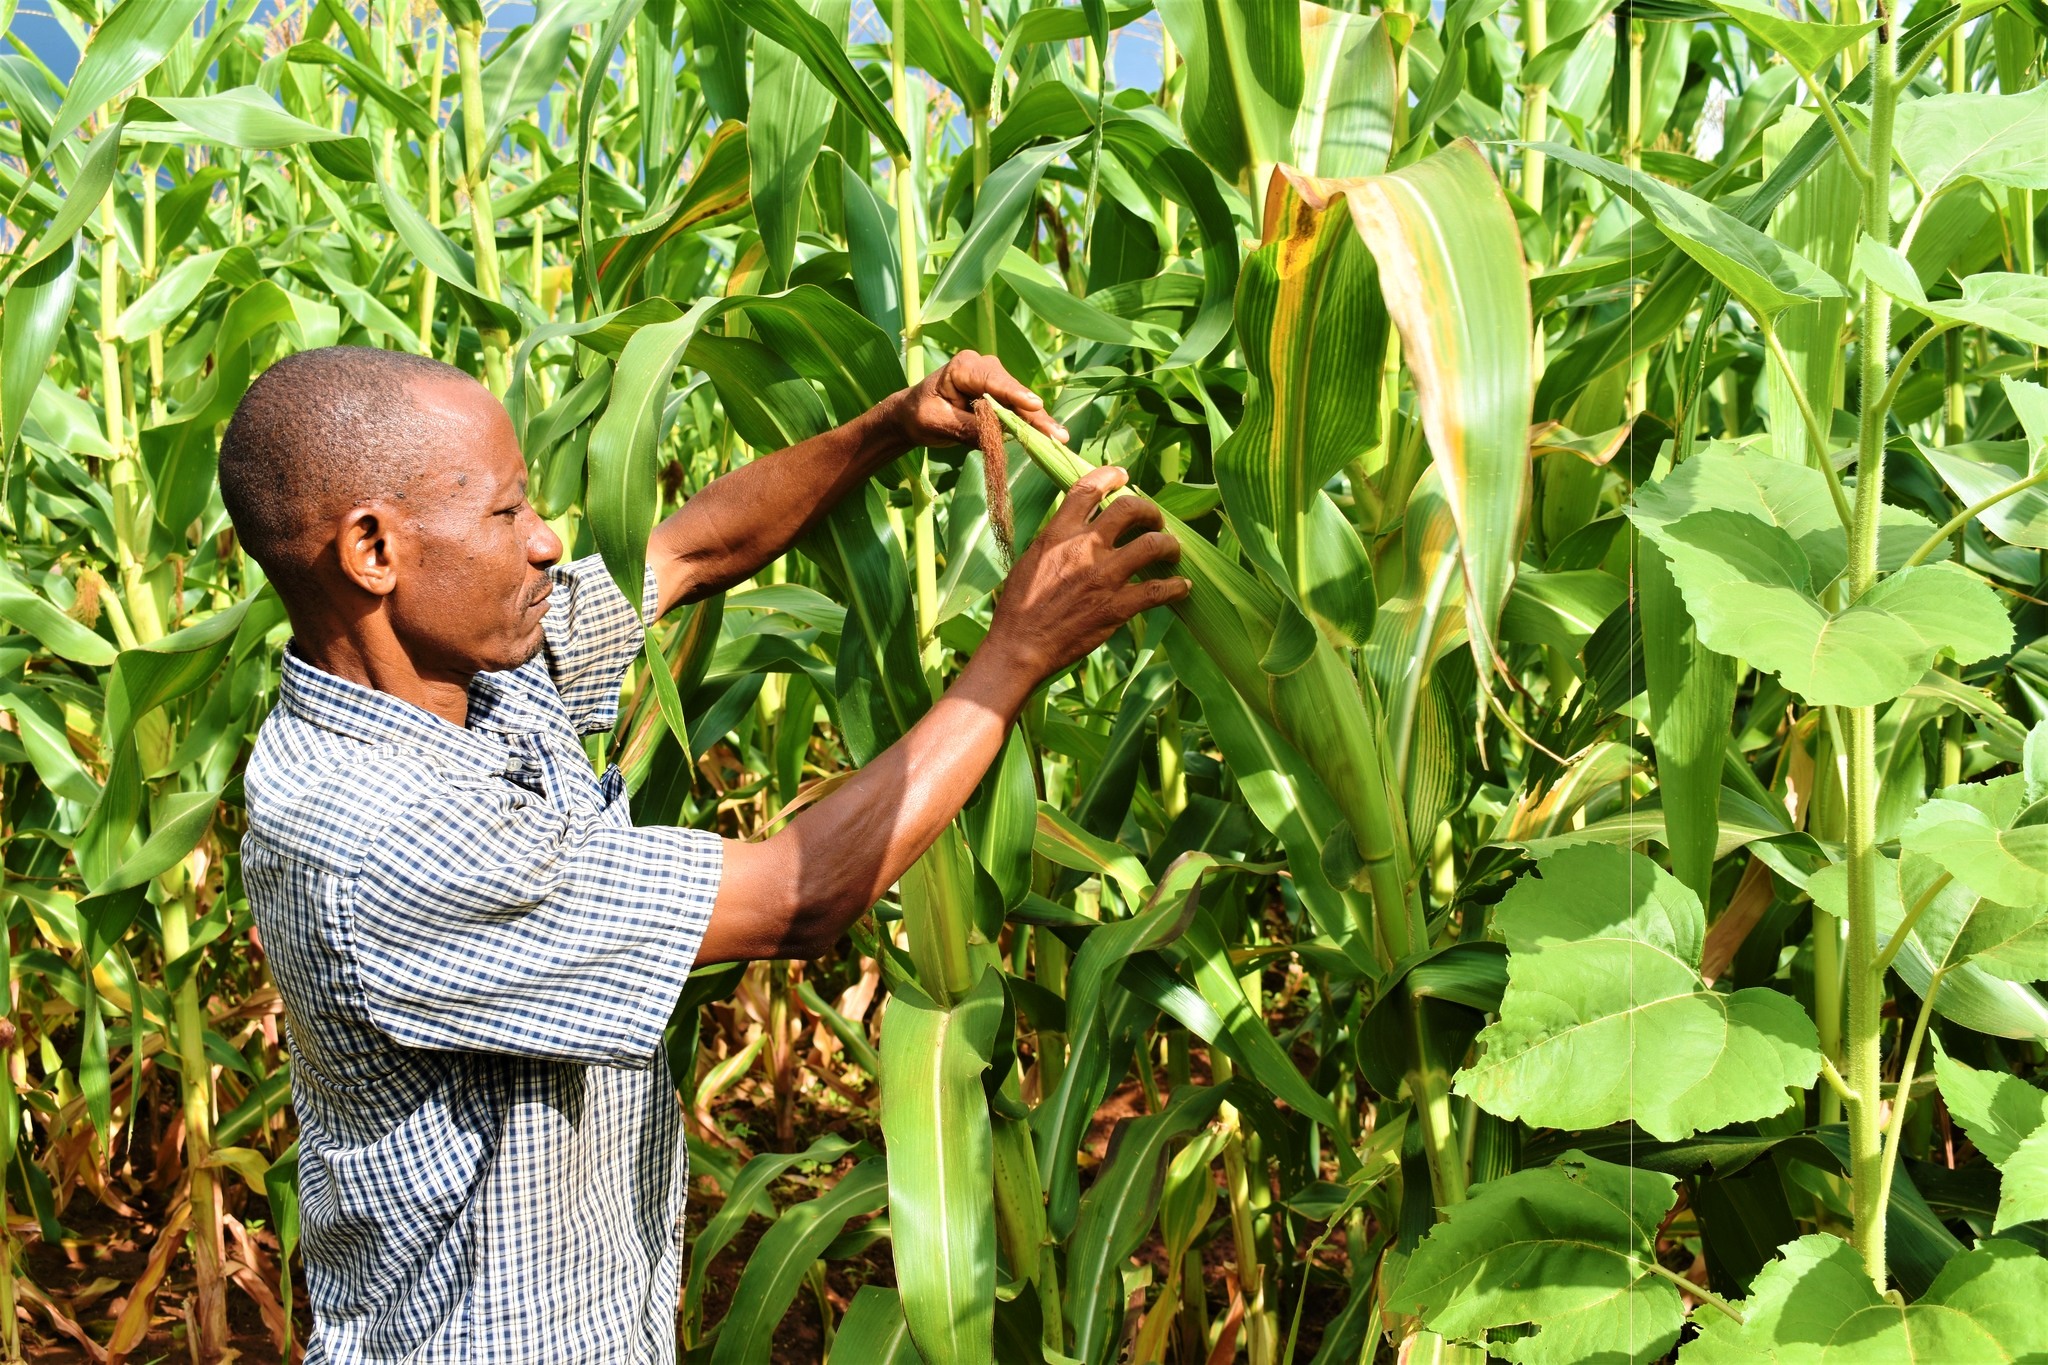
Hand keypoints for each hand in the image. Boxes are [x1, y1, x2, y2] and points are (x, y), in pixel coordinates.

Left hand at [891, 350, 1067, 448]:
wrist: (912, 416)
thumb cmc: (920, 415)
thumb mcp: (938, 423)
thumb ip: (967, 428)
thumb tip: (998, 436)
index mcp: (963, 367)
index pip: (992, 381)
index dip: (1015, 395)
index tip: (1034, 405)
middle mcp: (983, 368)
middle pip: (1013, 393)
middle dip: (1034, 414)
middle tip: (1057, 434)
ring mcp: (995, 382)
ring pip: (1020, 403)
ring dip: (1037, 422)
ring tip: (1058, 438)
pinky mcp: (1000, 397)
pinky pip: (1017, 411)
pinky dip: (1030, 425)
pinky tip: (1048, 437)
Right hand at [982, 466, 1188, 683]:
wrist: (1021, 646)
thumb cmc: (1019, 607)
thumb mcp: (1031, 559)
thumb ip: (1057, 540)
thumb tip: (1076, 527)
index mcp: (1059, 533)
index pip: (1088, 489)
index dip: (1110, 476)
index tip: (1122, 476)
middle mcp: (1085, 547)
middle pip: (1130, 508)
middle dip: (1149, 510)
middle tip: (1155, 521)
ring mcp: (1104, 576)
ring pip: (1153, 544)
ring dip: (1169, 545)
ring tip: (1173, 552)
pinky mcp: (1117, 606)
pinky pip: (1158, 591)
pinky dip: (1176, 588)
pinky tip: (1182, 588)